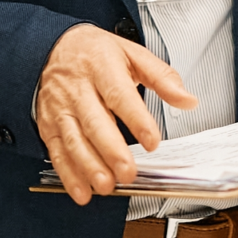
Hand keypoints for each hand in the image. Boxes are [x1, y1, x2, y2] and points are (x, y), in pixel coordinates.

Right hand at [37, 25, 197, 204]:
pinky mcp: (49, 125)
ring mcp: (61, 108)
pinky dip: (69, 175)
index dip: (136, 119)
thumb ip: (162, 77)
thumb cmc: (96, 53)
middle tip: (128, 172)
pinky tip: (83, 191)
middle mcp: (78, 88)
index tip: (153, 141)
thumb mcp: (132, 54)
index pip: (120, 94)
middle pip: (95, 121)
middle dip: (111, 150)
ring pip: (74, 140)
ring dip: (89, 166)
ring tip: (107, 184)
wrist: (53, 46)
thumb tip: (188, 100)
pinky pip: (57, 152)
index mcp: (102, 66)